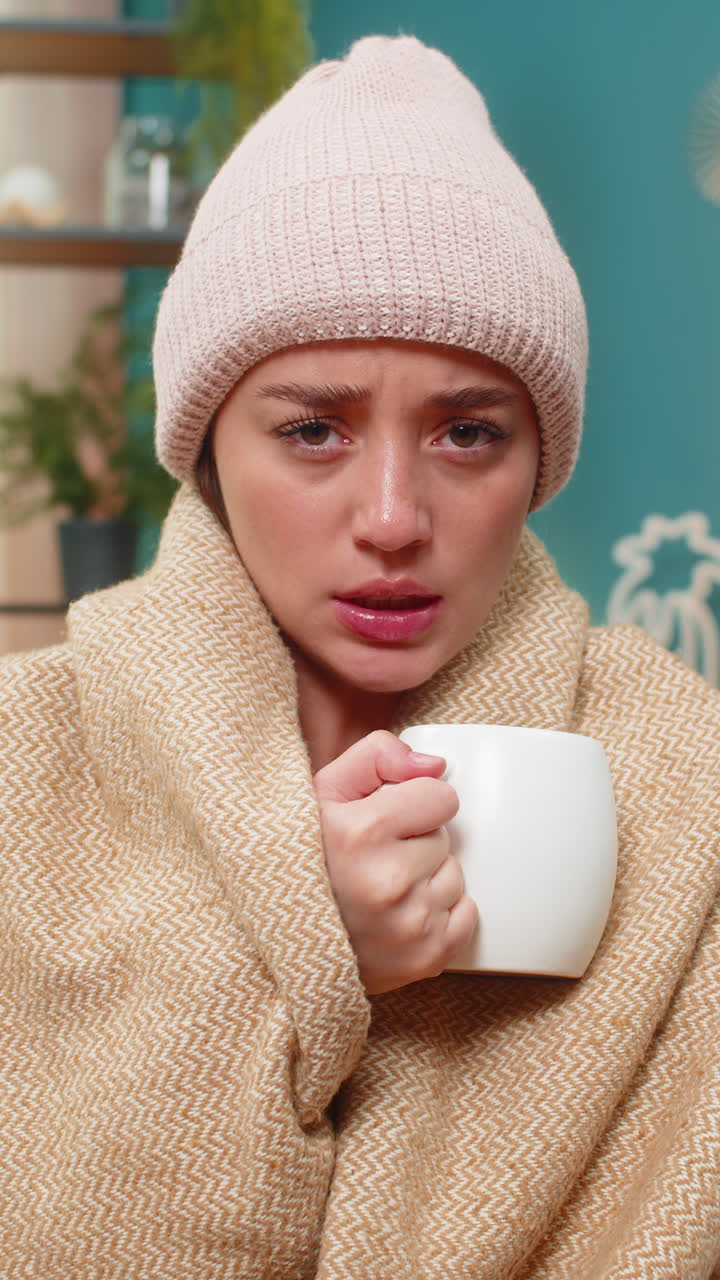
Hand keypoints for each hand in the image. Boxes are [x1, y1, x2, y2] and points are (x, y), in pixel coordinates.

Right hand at [313, 731, 478, 994]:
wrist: (275, 939)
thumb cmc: (298, 860)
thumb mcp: (322, 792)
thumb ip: (377, 756)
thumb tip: (435, 765)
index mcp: (362, 832)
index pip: (441, 797)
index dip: (412, 804)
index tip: (382, 821)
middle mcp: (388, 882)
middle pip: (444, 838)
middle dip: (414, 843)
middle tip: (370, 861)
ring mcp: (408, 925)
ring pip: (454, 877)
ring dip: (425, 880)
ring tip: (378, 890)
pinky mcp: (424, 958)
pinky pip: (465, 916)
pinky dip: (439, 915)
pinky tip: (396, 915)